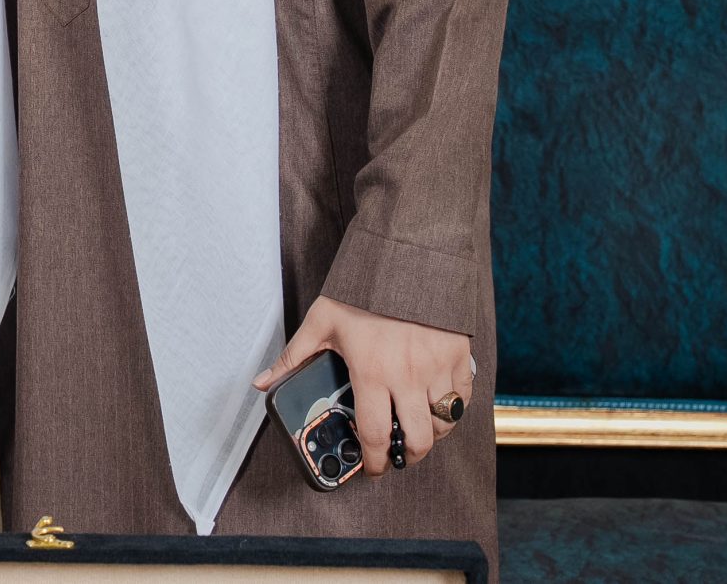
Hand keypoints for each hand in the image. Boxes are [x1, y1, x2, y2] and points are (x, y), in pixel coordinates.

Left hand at [256, 296, 471, 476]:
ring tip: (417, 432)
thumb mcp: (322, 320)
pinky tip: (438, 407)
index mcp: (371, 372)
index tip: (370, 468)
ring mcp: (436, 368)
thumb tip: (262, 382)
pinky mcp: (458, 357)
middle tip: (397, 456)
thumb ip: (293, 355)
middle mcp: (407, 377)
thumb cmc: (363, 291)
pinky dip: (454, 410)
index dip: (373, 462)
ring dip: (431, 435)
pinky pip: (463, 399)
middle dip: (406, 457)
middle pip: (417, 441)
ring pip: (443, 423)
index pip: (374, 435)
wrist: (405, 258)